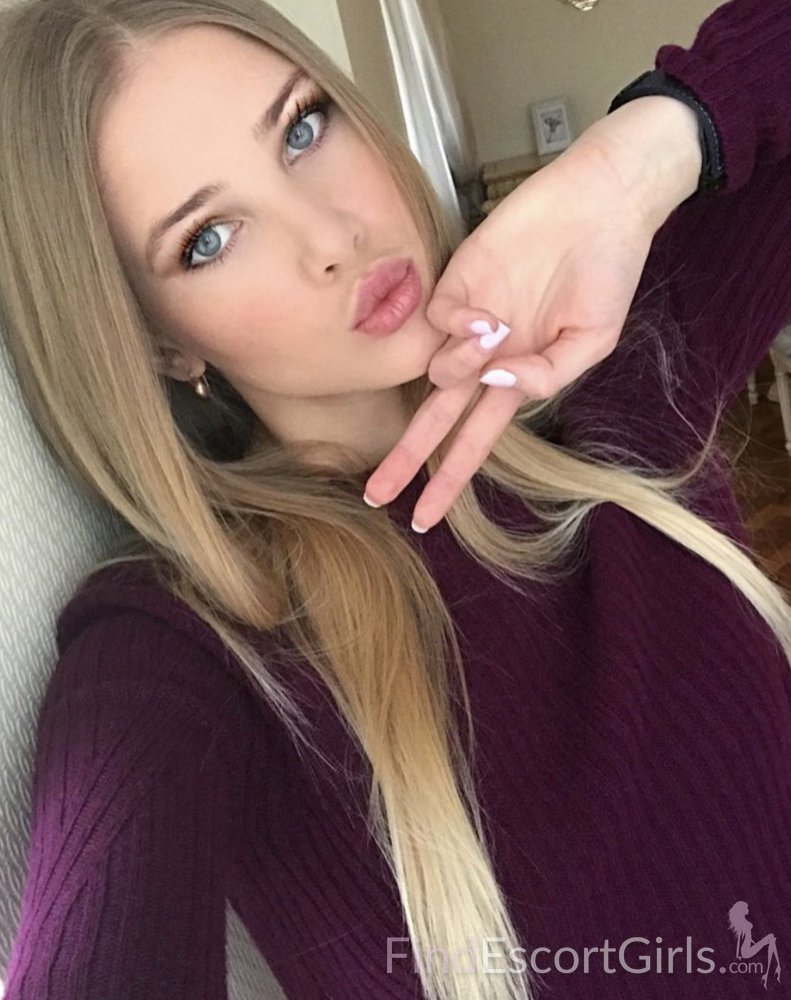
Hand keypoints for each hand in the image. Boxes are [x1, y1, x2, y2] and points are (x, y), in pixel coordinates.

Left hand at [364, 100, 701, 531]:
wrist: (602, 200)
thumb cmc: (608, 272)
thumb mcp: (593, 341)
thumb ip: (547, 376)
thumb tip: (497, 381)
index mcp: (518, 376)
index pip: (474, 439)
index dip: (450, 478)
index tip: (427, 518)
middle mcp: (487, 354)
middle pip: (436, 418)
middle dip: (407, 458)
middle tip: (377, 494)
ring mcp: (471, 318)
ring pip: (439, 369)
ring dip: (459, 368)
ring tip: (497, 334)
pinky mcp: (459, 278)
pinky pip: (437, 319)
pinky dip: (454, 329)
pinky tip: (489, 315)